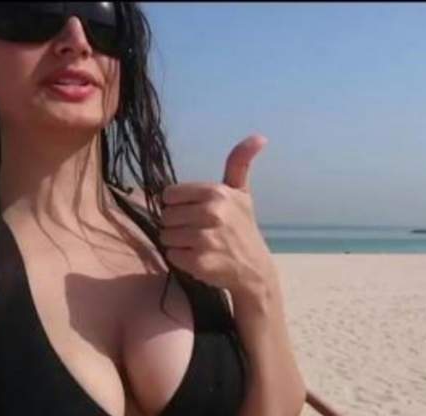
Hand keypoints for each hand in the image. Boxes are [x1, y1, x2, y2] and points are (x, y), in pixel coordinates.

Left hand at [160, 134, 278, 299]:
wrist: (255, 269)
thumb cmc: (243, 228)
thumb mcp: (242, 193)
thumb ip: (240, 163)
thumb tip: (259, 136)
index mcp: (216, 192)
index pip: (170, 195)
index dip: (179, 205)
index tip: (195, 213)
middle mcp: (211, 213)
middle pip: (166, 216)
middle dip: (178, 225)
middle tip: (199, 231)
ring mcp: (205, 238)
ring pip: (166, 236)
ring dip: (178, 242)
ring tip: (199, 245)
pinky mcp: (199, 261)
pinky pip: (171, 255)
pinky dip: (181, 259)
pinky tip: (199, 258)